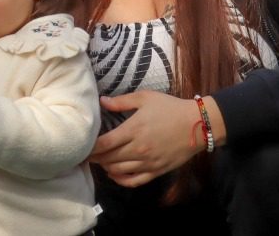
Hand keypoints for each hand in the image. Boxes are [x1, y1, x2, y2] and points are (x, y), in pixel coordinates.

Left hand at [90, 91, 217, 187]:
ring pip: (118, 171)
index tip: (81, 146)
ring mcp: (147, 162)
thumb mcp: (145, 98)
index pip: (104, 144)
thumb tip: (102, 101)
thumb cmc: (170, 108)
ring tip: (100, 161)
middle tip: (86, 154)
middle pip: (108, 159)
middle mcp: (138, 149)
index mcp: (133, 130)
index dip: (90, 148)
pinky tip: (114, 174)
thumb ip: (122, 101)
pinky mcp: (156, 171)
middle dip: (95, 158)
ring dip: (105, 167)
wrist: (197, 124)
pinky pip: (134, 181)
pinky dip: (120, 180)